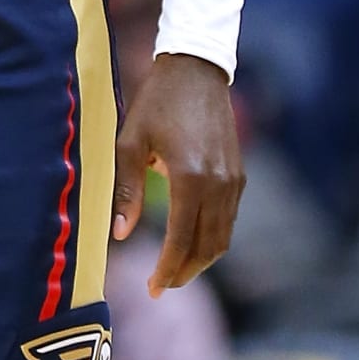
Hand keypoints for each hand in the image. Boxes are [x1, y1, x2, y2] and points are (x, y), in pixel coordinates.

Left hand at [112, 53, 242, 293]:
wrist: (196, 71)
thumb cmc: (157, 103)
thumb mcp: (130, 143)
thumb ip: (126, 191)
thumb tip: (120, 234)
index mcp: (189, 177)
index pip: (181, 239)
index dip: (168, 269)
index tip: (154, 288)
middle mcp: (218, 183)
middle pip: (207, 247)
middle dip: (185, 272)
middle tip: (162, 286)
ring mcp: (233, 180)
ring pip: (222, 237)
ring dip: (200, 260)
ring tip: (175, 271)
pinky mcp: (238, 175)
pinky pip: (228, 219)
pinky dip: (212, 238)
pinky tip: (190, 242)